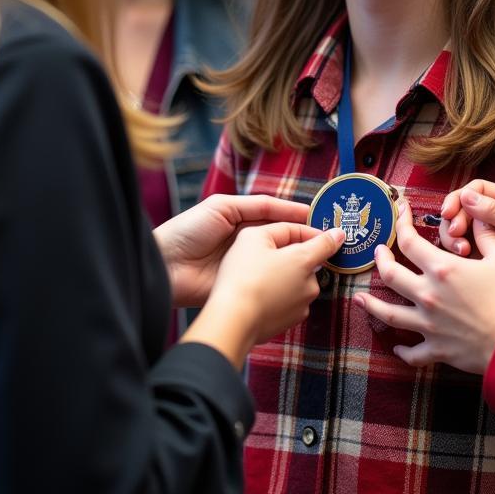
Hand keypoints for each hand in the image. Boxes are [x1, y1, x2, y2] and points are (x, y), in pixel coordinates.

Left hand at [154, 193, 311, 306]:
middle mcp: (245, 242)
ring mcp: (244, 266)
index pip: (277, 217)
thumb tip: (289, 208)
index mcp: (241, 220)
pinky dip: (282, 282)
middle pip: (280, 240)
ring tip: (320, 262)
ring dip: (296, 262)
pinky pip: (266, 282)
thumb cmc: (189, 230)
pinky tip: (299, 281)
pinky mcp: (240, 287)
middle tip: (329, 244)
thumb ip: (257, 206)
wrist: (165, 266)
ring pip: (276, 262)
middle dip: (302, 241)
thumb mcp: (223, 207)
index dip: (298, 219)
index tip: (321, 222)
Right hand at [181, 222, 345, 367]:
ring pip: (298, 284)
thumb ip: (284, 229)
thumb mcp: (254, 237)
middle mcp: (310, 284)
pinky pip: (289, 301)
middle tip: (268, 257)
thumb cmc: (242, 275)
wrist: (232, 319)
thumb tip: (313, 234)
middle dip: (293, 258)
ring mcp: (302, 305)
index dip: (330, 235)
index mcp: (305, 260)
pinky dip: (279, 297)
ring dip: (286, 279)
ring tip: (260, 279)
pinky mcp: (291, 322)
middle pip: (307, 264)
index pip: (327, 244)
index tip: (337, 232)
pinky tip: (260, 296)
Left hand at [353, 202, 494, 374]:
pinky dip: (403, 350)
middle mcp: (428, 294)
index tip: (399, 211)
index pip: (409, 240)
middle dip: (380, 259)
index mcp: (442, 268)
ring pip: (388, 313)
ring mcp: (428, 323)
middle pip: (389, 274)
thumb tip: (479, 217)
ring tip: (359, 297)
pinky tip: (398, 346)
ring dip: (371, 304)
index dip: (400, 222)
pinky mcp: (435, 349)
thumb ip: (486, 235)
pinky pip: (412, 352)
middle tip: (377, 252)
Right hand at [441, 180, 494, 308]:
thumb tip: (465, 194)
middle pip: (461, 207)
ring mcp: (484, 233)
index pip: (475, 189)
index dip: (459, 198)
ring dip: (452, 235)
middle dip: (454, 219)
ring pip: (456, 226)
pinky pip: (458, 244)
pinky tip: (462, 257)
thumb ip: (494, 211)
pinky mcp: (478, 251)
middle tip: (456, 234)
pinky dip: (455, 249)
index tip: (449, 213)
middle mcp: (493, 213)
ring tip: (462, 251)